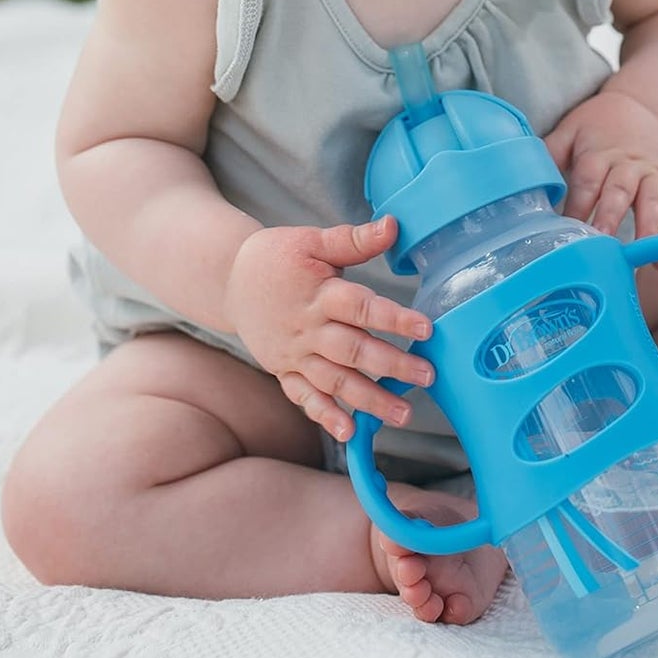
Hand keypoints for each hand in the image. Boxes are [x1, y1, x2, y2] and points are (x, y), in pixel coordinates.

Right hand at [223, 215, 434, 442]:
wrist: (229, 281)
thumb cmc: (277, 257)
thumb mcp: (313, 240)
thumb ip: (354, 239)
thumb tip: (394, 225)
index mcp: (319, 294)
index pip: (362, 308)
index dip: (394, 319)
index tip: (426, 328)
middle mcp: (308, 329)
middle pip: (354, 351)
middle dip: (392, 366)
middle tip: (427, 376)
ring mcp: (295, 354)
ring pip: (335, 381)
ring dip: (369, 399)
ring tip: (403, 414)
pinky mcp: (284, 371)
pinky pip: (304, 397)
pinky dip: (325, 416)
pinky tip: (347, 432)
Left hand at [544, 89, 657, 240]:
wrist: (645, 109)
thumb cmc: (599, 126)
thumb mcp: (571, 130)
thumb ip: (550, 153)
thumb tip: (522, 178)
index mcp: (599, 152)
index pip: (587, 179)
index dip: (577, 203)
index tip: (566, 228)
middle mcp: (628, 165)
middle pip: (620, 190)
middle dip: (612, 215)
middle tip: (604, 239)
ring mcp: (652, 176)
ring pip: (654, 200)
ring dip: (650, 227)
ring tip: (646, 254)